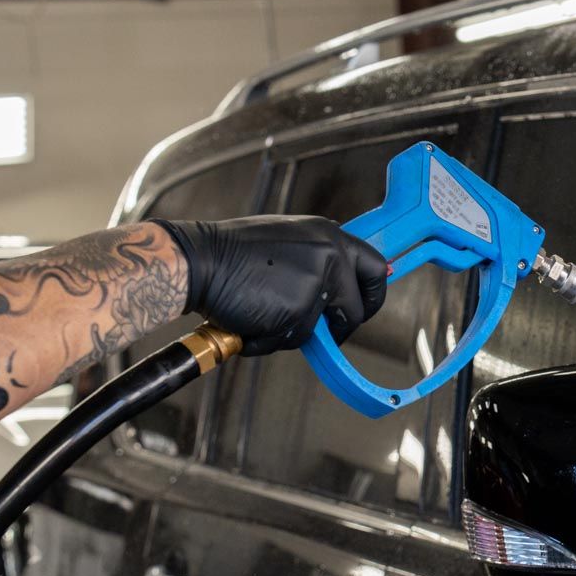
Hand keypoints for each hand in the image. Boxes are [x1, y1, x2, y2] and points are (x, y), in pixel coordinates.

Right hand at [155, 216, 388, 356]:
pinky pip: (293, 339)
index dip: (374, 294)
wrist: (200, 260)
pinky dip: (271, 338)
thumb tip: (344, 282)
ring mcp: (317, 284)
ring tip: (262, 309)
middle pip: (358, 309)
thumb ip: (319, 257)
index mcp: (330, 236)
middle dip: (343, 327)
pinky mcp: (299, 311)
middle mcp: (331, 256)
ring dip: (294, 331)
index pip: (375, 268)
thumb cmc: (234, 252)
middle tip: (327, 333)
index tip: (366, 307)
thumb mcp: (289, 239)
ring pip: (320, 330)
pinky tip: (250, 318)